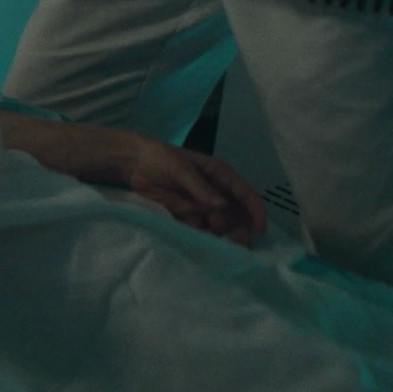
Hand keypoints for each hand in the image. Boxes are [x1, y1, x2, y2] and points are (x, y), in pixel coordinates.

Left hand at [123, 136, 266, 245]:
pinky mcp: (188, 216)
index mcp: (221, 176)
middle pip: (238, 216)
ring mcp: (203, 206)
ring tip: (203, 221)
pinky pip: (200, 230)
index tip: (259, 229)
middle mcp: (217, 193)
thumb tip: (222, 205)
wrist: (134, 164)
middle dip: (236, 226)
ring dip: (216, 230)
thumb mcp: (181, 169)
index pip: (247, 195)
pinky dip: (200, 233)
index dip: (256, 212)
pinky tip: (191, 227)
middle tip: (224, 231)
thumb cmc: (160, 158)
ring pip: (220, 226)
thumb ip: (201, 187)